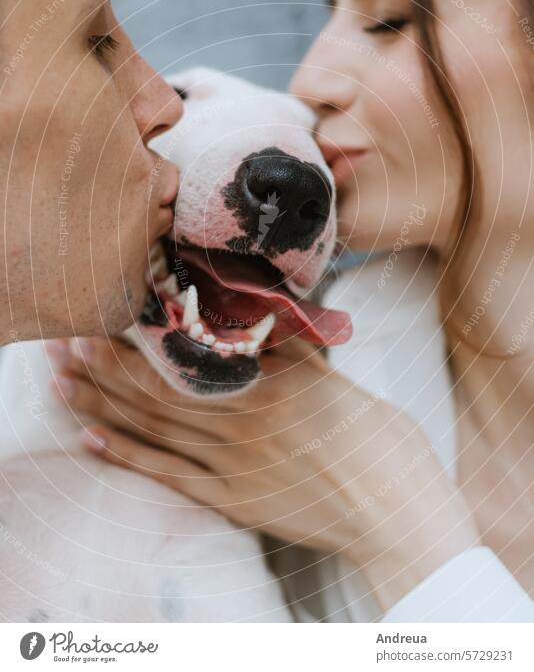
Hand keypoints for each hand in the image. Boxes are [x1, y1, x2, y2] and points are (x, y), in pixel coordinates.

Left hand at [47, 336, 479, 611]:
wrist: (397, 511)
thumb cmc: (380, 441)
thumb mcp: (337, 377)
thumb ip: (289, 348)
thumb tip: (252, 316)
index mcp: (273, 383)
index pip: (191, 355)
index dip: (141, 338)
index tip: (103, 317)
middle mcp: (246, 420)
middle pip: (160, 389)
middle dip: (106, 365)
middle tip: (63, 343)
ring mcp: (236, 464)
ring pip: (157, 428)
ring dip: (104, 404)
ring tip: (62, 381)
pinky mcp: (235, 500)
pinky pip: (172, 475)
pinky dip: (130, 456)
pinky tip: (93, 437)